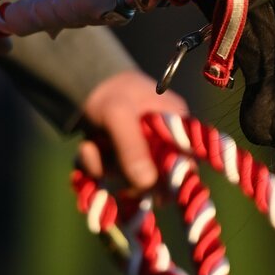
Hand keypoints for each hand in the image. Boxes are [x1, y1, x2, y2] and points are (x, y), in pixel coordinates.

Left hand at [79, 69, 188, 192]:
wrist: (86, 85)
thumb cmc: (111, 93)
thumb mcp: (119, 115)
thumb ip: (132, 146)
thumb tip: (147, 183)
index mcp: (177, 122)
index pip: (189, 158)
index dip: (175, 178)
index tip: (152, 189)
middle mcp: (165, 140)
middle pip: (159, 176)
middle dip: (128, 175)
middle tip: (108, 164)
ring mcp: (145, 150)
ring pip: (132, 179)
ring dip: (107, 169)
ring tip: (90, 146)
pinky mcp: (126, 158)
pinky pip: (114, 176)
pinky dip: (98, 166)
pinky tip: (88, 148)